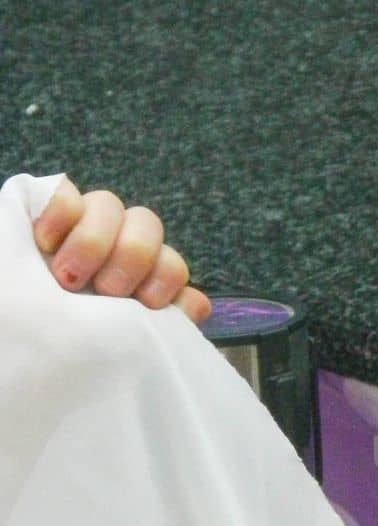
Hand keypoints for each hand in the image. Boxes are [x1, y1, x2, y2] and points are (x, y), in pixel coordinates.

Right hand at [32, 176, 212, 324]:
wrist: (31, 330)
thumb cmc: (80, 334)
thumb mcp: (123, 333)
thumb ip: (164, 320)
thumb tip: (198, 304)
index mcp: (144, 273)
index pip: (172, 262)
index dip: (165, 279)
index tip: (144, 303)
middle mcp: (118, 241)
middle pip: (146, 223)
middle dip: (130, 258)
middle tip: (106, 290)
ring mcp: (84, 222)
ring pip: (108, 204)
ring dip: (93, 241)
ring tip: (68, 276)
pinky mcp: (48, 212)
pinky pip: (63, 192)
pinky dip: (59, 215)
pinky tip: (46, 243)